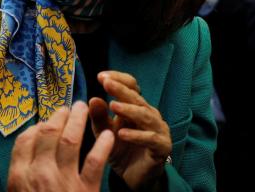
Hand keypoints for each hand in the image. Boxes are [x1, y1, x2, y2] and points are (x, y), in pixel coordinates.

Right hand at [8, 102, 113, 191]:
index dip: (37, 126)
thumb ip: (22, 175)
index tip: (47, 121)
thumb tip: (31, 149)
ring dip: (79, 120)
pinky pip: (95, 162)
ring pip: (71, 141)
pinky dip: (103, 145)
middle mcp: (40, 174)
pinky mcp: (86, 191)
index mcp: (20, 177)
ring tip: (86, 108)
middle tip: (69, 107)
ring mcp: (63, 182)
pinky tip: (109, 135)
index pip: (25, 140)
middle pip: (48, 134)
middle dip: (59, 116)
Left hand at [89, 71, 171, 189]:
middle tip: (106, 83)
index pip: (131, 86)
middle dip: (121, 89)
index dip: (118, 79)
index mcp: (136, 106)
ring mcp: (158, 129)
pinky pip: (150, 138)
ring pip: (145, 115)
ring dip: (129, 110)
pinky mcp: (162, 146)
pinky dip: (136, 135)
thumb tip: (92, 98)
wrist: (134, 177)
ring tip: (113, 106)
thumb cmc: (121, 151)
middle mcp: (149, 114)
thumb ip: (99, 117)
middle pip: (137, 97)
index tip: (101, 76)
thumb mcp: (104, 133)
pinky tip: (122, 134)